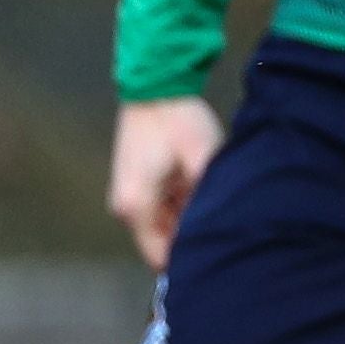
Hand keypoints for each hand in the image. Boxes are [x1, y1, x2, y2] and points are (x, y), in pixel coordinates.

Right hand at [109, 97, 223, 271]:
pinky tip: (194, 187)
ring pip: (162, 227)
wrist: (154, 85)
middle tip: (217, 216)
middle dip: (190, 235)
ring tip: (207, 195)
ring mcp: (127, 197)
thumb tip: (219, 236)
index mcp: (136, 207)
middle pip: (162, 243)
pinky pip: (158, 211)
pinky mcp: (133, 186)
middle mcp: (125, 209)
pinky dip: (178, 206)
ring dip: (185, 219)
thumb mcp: (203, 161)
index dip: (189, 257)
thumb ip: (206, 203)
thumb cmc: (178, 121)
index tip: (216, 246)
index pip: (161, 258)